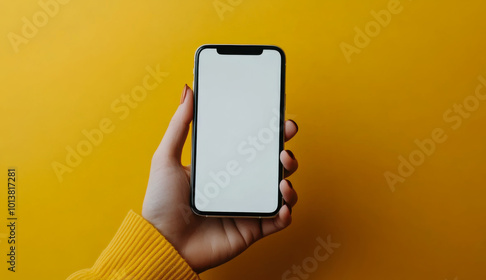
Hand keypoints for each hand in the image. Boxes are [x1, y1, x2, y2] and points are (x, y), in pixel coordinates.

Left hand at [142, 85, 298, 272]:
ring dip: (289, 178)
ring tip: (283, 173)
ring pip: (280, 190)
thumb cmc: (161, 204)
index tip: (278, 119)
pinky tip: (284, 202)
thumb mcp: (166, 158)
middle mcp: (238, 186)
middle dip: (284, 152)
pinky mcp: (252, 229)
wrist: (162, 243)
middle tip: (285, 142)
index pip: (251, 147)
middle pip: (270, 166)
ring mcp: (247, 207)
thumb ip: (179, 125)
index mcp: (222, 168)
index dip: (268, 133)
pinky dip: (286, 211)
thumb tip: (187, 91)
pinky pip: (278, 220)